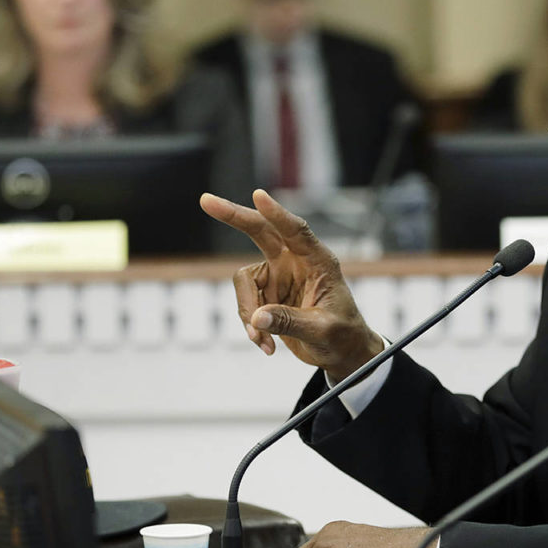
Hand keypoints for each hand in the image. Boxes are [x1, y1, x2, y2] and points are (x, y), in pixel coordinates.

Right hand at [200, 189, 383, 380]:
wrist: (340, 352)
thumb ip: (290, 321)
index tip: (259, 195)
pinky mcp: (266, 293)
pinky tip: (266, 345)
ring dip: (247, 311)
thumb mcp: (321, 330)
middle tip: (205, 201)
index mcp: (319, 261)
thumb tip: (256, 318)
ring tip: (262, 340)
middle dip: (234, 217)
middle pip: (260, 231)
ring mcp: (278, 276)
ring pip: (244, 282)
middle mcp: (296, 261)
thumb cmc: (342, 335)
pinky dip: (251, 326)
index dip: (277, 214)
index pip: (297, 231)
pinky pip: (245, 304)